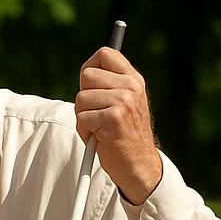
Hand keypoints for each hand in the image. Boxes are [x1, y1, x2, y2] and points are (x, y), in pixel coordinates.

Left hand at [75, 47, 162, 205]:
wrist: (139, 165)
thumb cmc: (124, 135)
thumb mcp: (125, 103)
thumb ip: (110, 85)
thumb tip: (87, 70)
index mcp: (134, 79)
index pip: (104, 54)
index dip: (90, 66)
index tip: (89, 83)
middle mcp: (131, 87)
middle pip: (86, 76)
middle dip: (84, 96)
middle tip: (96, 113)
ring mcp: (124, 101)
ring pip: (81, 98)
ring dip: (83, 117)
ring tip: (99, 128)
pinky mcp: (113, 118)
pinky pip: (82, 118)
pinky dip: (85, 131)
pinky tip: (99, 138)